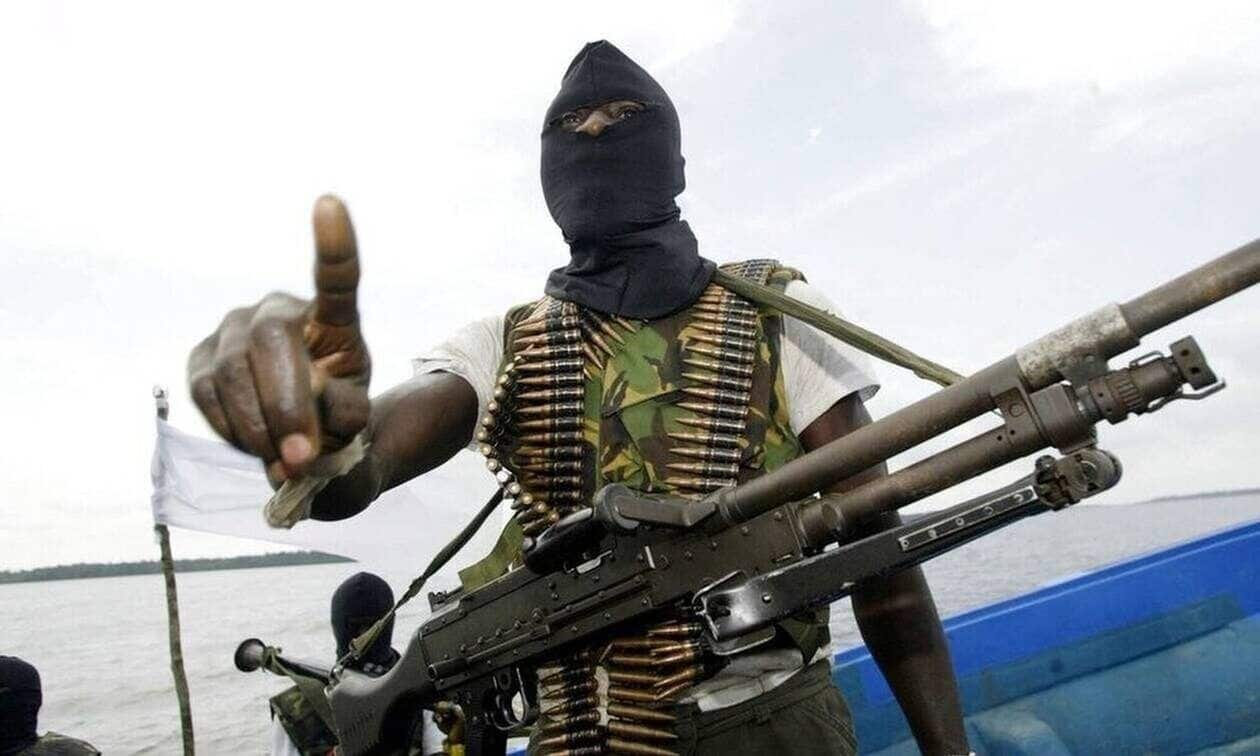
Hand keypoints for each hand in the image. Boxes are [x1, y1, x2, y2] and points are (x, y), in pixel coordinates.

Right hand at [188, 195, 370, 483]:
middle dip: (285, 403)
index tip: (331, 203)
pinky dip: (230, 428)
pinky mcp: (201, 357)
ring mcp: (234, 330)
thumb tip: (300, 439)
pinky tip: (254, 443)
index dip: (334, 243)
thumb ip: (339, 420)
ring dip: (257, 427)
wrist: (301, 438)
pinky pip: (205, 392)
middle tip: (300, 454)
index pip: (336, 277)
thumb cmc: (336, 418)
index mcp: (332, 319)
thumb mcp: (355, 419)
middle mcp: (278, 311)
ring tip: (283, 459)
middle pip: (271, 341)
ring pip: (232, 373)